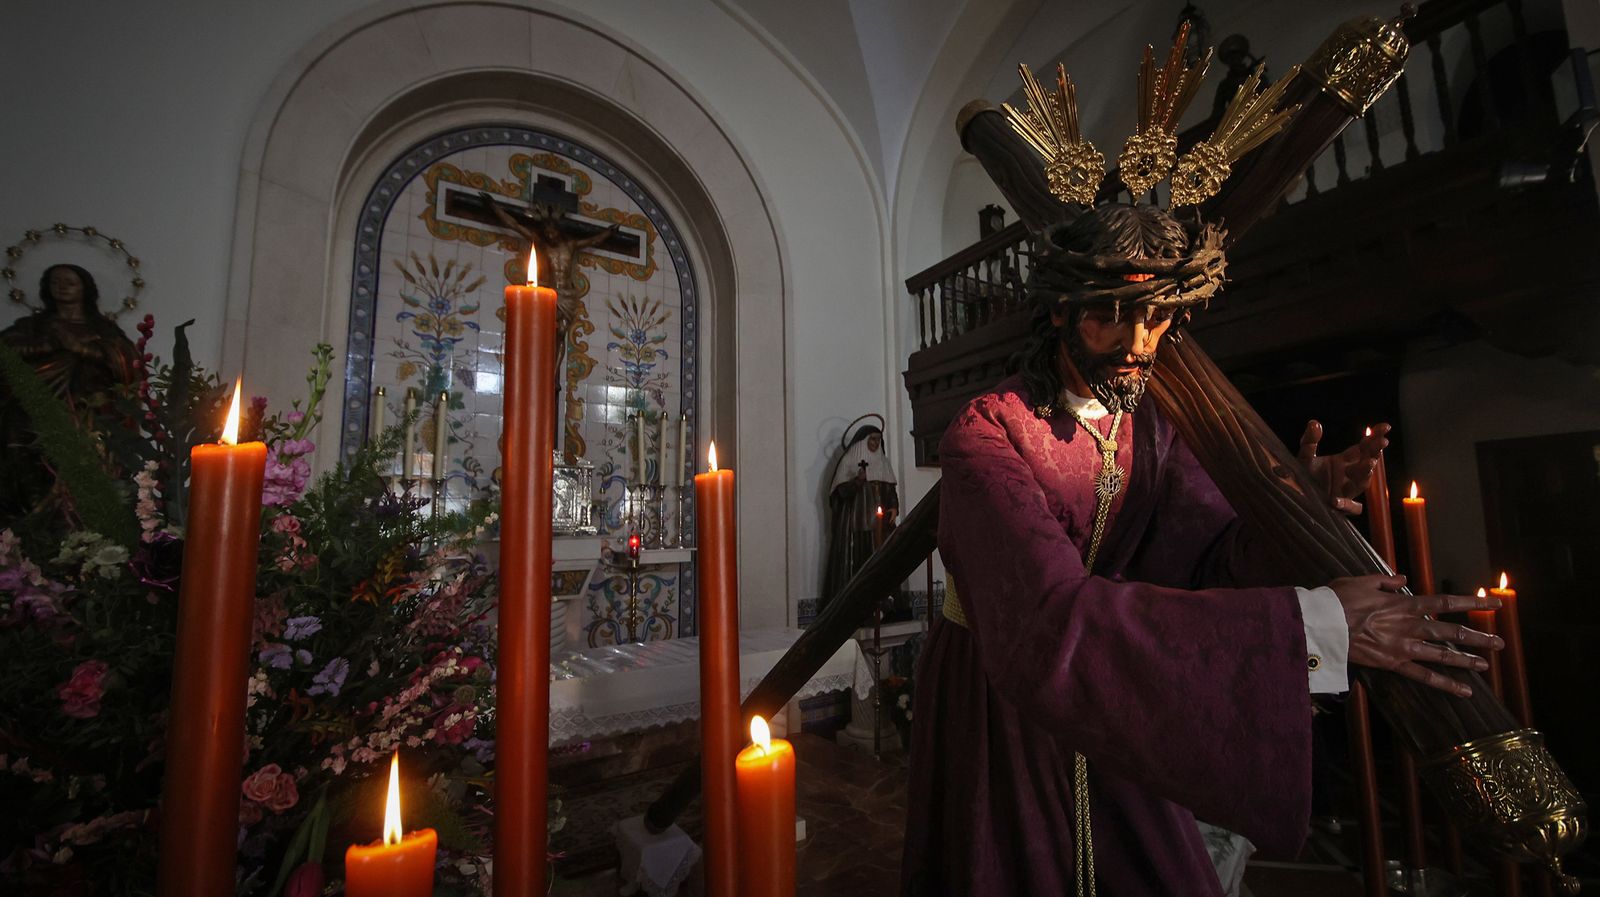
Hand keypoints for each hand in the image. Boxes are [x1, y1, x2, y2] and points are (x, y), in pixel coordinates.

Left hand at [1299, 421, 1388, 514]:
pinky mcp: (1339, 507)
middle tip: (1383, 442)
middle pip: (1367, 462)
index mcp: (1344, 461)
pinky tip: (1335, 500)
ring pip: (1362, 483)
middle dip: (1375, 452)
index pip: (1364, 447)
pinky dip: (1346, 505)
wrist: (1296, 495)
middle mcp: (1349, 475)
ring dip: (1365, 473)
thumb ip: (1310, 441)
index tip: (1386, 427)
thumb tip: (1314, 423)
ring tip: (1368, 463)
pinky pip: (1350, 508)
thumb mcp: (1305, 457)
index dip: (1374, 437)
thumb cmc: (1304, 476)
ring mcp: (1345, 491)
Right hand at [1331, 574, 1502, 696]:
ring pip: (1443, 654)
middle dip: (1478, 636)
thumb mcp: (1362, 581)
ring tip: (1486, 665)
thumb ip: (1386, 581)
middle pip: (1452, 631)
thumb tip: (1403, 579)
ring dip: (1467, 659)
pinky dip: (1445, 684)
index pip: (1446, 602)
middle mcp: (1410, 626)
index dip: (1472, 603)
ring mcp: (1404, 647)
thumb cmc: (1338, 600)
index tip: (1494, 605)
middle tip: (1500, 643)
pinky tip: (1465, 691)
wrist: (1322, 624)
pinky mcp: (1393, 663)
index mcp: (1404, 604)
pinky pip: (1424, 676)